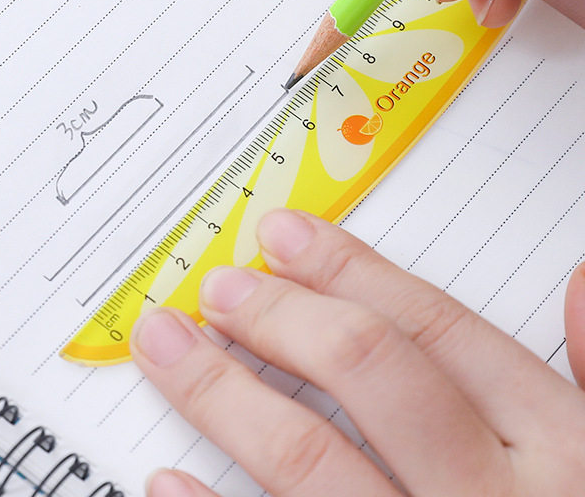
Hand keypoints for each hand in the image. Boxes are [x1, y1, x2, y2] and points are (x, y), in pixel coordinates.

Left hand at [131, 209, 584, 495]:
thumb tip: (582, 283)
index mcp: (556, 449)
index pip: (433, 328)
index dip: (348, 269)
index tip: (283, 235)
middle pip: (365, 371)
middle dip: (280, 314)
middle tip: (219, 286)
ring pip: (307, 459)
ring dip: (221, 391)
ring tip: (166, 346)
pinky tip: (167, 478)